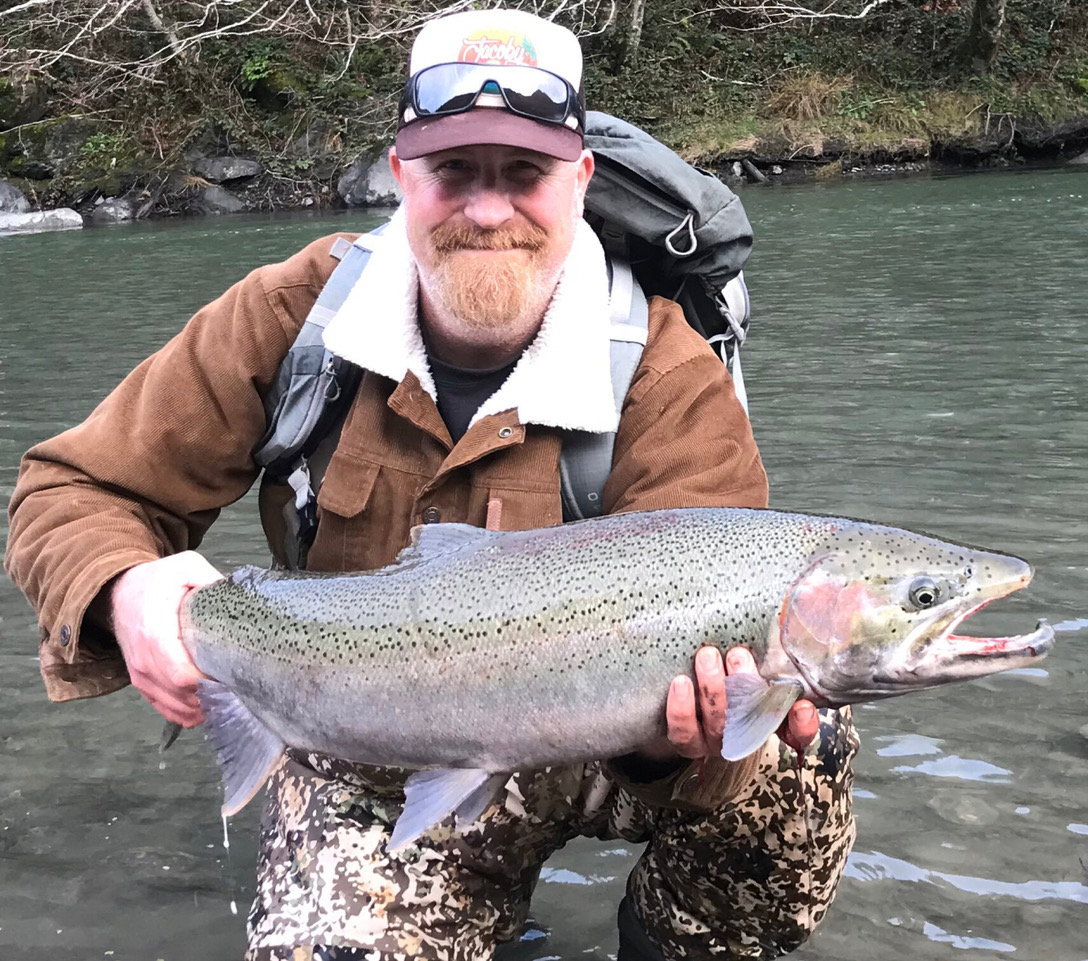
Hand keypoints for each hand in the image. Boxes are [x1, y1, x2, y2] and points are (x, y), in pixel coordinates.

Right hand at [111, 551, 222, 726]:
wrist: (120, 591)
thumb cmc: (156, 581)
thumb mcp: (186, 566)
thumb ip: (211, 580)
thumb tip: (240, 597)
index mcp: (155, 632)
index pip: (181, 674)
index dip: (209, 681)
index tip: (233, 674)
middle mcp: (144, 659)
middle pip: (182, 694)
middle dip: (213, 694)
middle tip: (239, 684)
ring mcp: (141, 675)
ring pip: (176, 707)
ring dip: (203, 706)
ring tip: (228, 693)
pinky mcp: (143, 683)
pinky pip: (166, 709)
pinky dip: (188, 712)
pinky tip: (208, 704)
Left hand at [640, 646, 819, 762]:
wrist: (681, 695)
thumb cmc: (724, 672)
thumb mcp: (750, 666)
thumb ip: (768, 659)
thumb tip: (788, 631)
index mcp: (766, 719)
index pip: (795, 732)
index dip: (802, 725)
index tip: (802, 707)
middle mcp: (743, 734)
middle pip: (751, 720)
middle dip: (746, 685)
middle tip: (738, 654)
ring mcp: (714, 741)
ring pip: (717, 724)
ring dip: (713, 690)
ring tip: (708, 656)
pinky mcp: (685, 741)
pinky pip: (683, 732)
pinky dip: (681, 708)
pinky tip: (680, 682)